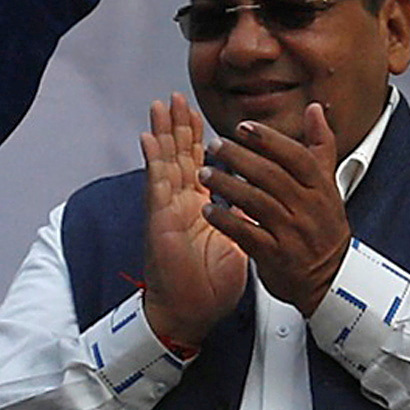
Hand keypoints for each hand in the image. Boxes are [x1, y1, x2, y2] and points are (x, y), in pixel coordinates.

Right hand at [139, 93, 248, 347]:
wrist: (192, 311)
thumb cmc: (209, 284)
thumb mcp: (238, 244)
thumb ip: (244, 220)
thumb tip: (261, 205)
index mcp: (198, 207)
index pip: (199, 165)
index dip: (198, 140)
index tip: (199, 116)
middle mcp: (180, 203)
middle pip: (178, 156)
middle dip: (178, 126)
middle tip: (177, 98)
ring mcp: (167, 209)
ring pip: (165, 163)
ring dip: (162, 133)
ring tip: (161, 106)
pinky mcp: (160, 219)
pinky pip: (156, 184)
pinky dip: (152, 160)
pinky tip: (148, 139)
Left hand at [197, 103, 348, 313]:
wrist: (331, 279)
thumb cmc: (324, 227)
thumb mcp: (329, 185)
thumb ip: (320, 145)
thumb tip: (315, 108)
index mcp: (322, 188)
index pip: (297, 157)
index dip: (269, 140)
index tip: (242, 127)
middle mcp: (309, 208)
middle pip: (272, 176)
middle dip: (240, 157)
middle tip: (213, 145)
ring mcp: (294, 233)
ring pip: (258, 202)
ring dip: (227, 185)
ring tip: (203, 173)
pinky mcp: (277, 256)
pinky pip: (248, 234)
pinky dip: (227, 221)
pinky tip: (208, 209)